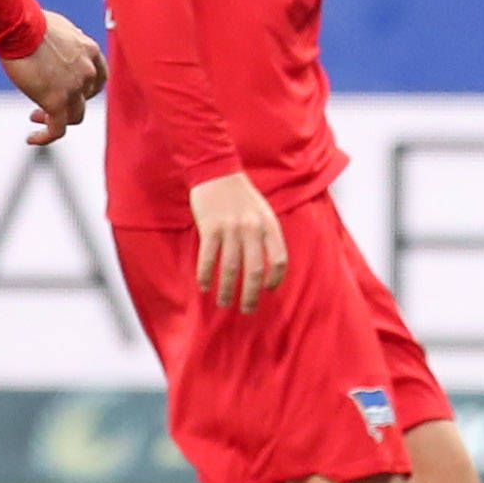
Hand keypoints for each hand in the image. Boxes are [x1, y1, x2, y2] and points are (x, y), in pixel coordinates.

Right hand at [4, 10, 104, 145]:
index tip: (71, 90)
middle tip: (47, 101)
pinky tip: (31, 138)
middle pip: (86, 98)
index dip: (87, 88)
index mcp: (90, 51)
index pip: (99, 78)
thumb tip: (66, 45)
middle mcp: (87, 71)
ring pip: (75, 117)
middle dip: (69, 102)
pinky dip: (45, 137)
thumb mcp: (61, 28)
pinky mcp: (56, 102)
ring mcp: (74, 89)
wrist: (20, 27)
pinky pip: (57, 130)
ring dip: (57, 119)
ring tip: (36, 115)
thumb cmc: (33, 22)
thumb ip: (69, 41)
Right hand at [189, 168, 286, 308]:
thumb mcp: (264, 213)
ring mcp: (231, 228)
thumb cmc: (242, 197)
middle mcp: (252, 228)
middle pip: (255, 271)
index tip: (267, 292)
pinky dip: (206, 275)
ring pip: (231, 268)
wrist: (218, 172)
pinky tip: (204, 286)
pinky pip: (208, 258)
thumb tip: (269, 271)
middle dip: (251, 295)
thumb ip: (267, 237)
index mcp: (269, 225)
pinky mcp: (210, 227)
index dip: (275, 280)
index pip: (279, 260)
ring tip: (224, 302)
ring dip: (226, 290)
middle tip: (247, 310)